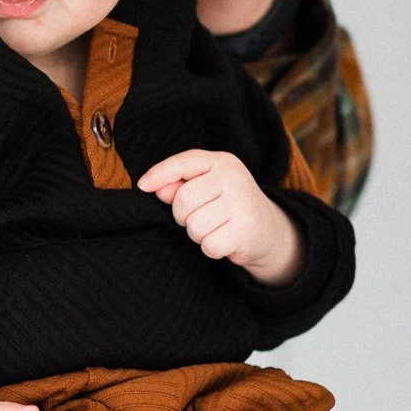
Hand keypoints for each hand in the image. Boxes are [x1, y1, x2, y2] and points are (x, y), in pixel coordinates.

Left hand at [138, 148, 303, 284]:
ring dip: (198, 234)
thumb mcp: (205, 188)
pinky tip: (224, 240)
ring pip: (194, 226)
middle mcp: (234, 178)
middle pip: (183, 200)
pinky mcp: (247, 228)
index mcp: (221, 162)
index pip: (184, 162)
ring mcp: (242, 202)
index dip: (159, 174)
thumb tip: (155, 188)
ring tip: (214, 228)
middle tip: (200, 217)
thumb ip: (179, 185)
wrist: (267, 229)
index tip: (143, 186)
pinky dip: (211, 248)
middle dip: (183, 216)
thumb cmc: (226, 205)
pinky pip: (209, 245)